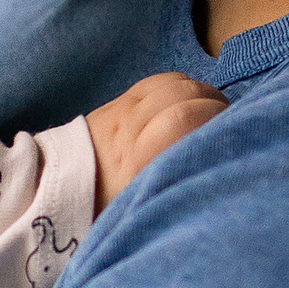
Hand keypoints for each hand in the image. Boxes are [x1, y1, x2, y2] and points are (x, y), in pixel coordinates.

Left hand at [85, 71, 225, 203]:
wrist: (57, 188)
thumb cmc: (105, 207)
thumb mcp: (139, 207)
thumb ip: (171, 186)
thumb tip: (210, 171)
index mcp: (134, 162)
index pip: (180, 119)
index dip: (213, 119)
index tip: (231, 135)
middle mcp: (128, 130)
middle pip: (181, 96)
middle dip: (214, 103)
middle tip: (228, 122)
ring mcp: (122, 111)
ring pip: (173, 83)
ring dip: (201, 92)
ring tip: (213, 111)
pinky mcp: (118, 101)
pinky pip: (158, 81)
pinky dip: (182, 85)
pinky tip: (190, 101)